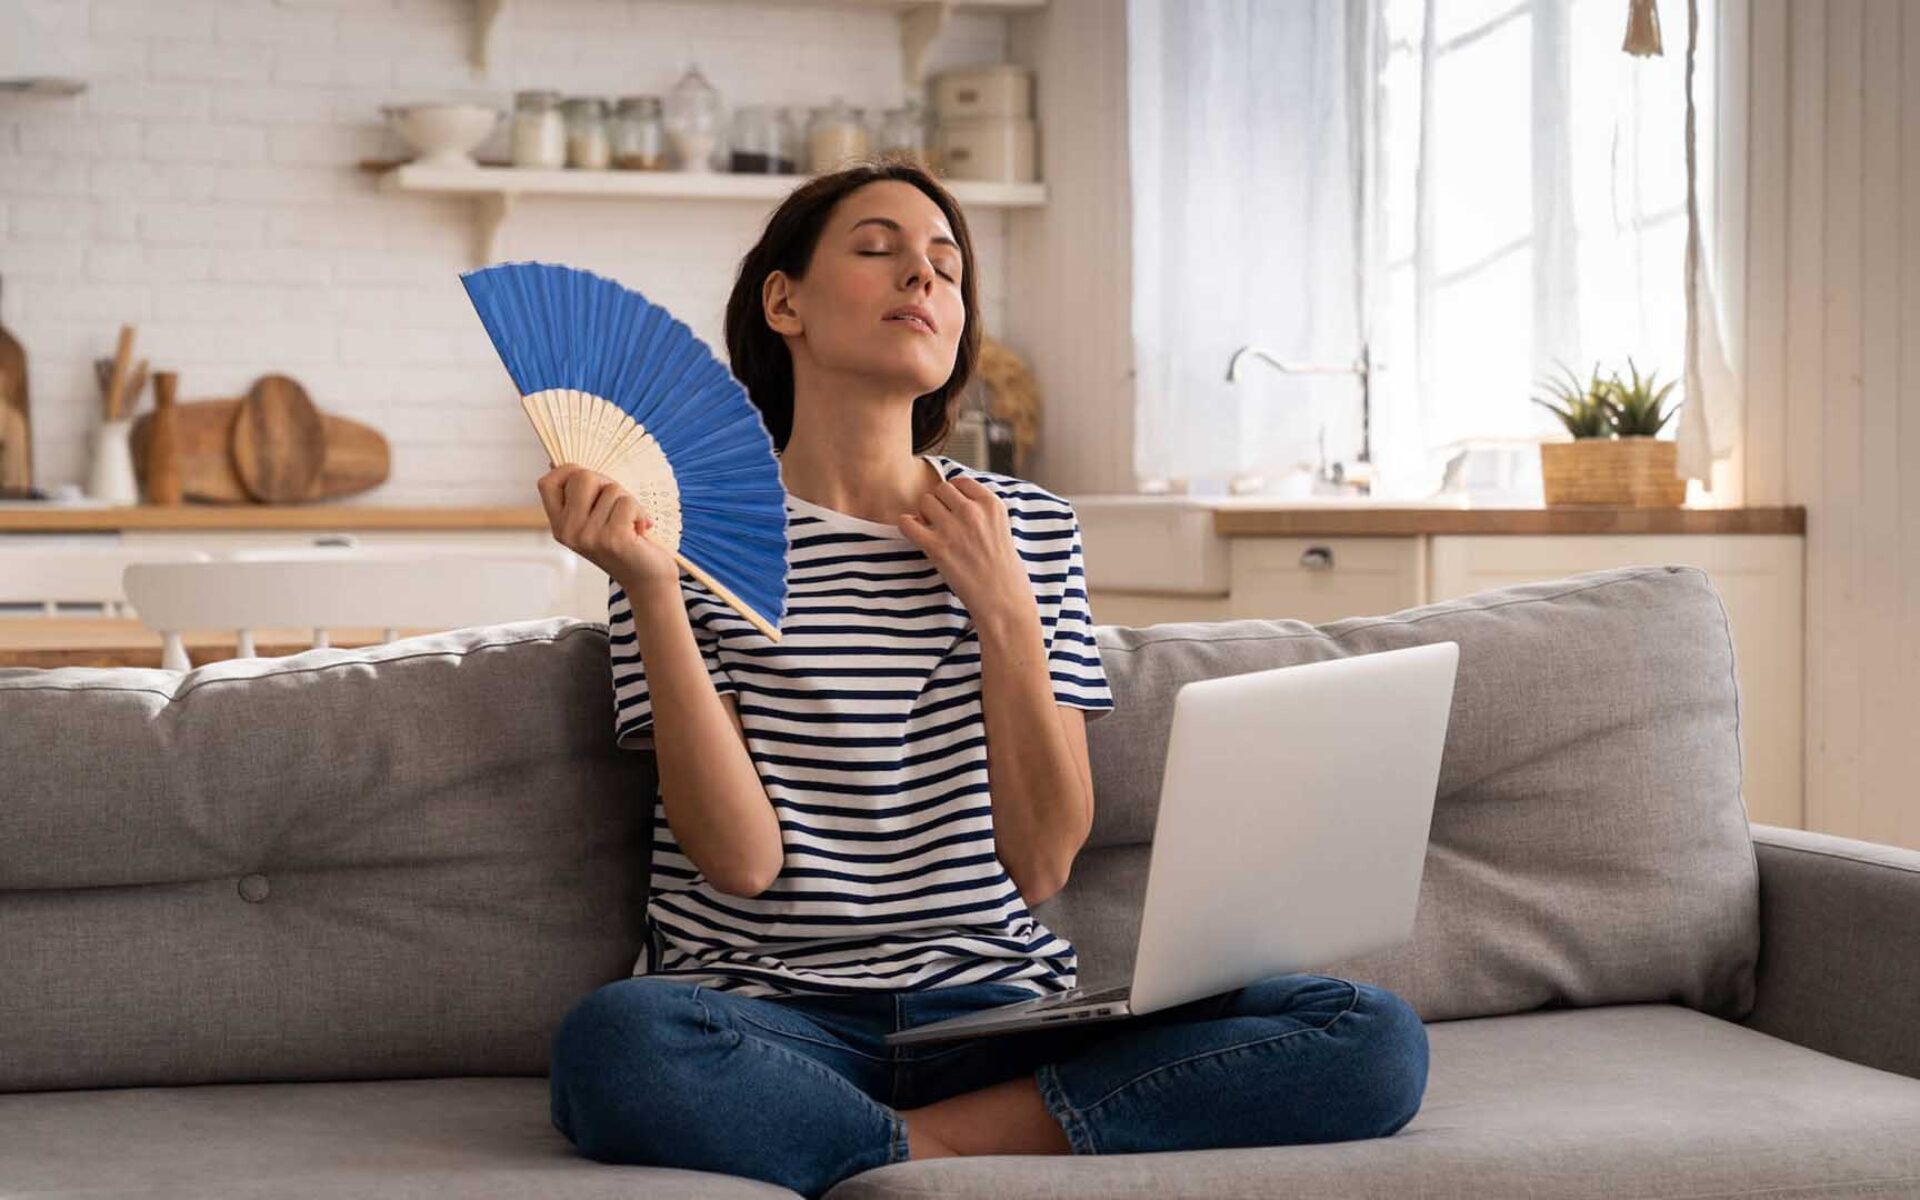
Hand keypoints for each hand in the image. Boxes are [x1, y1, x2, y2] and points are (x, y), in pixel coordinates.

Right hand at [536, 465, 678, 592]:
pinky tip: (640, 531)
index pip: (547, 482)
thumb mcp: (595, 516)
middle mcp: (568, 531)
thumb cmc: (625, 539)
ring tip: (630, 524)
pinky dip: (640, 512)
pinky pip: (627, 503)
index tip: (593, 484)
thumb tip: (553, 461)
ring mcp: (588, 537)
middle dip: (608, 484)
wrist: (647, 578)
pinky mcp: (612, 539)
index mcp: (559, 524)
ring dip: (629, 502)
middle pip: (583, 476)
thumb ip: (578, 494)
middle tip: (618, 507)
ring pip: (611, 489)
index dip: (569, 471)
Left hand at [897, 474, 1035, 624]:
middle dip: (938, 503)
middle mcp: (973, 512)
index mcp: (992, 505)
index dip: (953, 495)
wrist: (1003, 601)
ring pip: (925, 502)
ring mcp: (954, 529)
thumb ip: (981, 511)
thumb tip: (953, 501)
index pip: (961, 482)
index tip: (954, 510)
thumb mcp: (1001, 529)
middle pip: (941, 489)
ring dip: (924, 514)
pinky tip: (916, 536)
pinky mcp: (937, 548)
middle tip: (941, 523)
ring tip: (932, 532)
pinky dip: (907, 526)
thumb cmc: (1003, 570)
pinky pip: (908, 523)